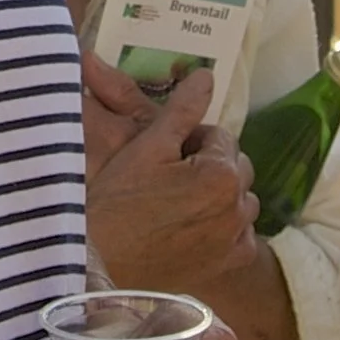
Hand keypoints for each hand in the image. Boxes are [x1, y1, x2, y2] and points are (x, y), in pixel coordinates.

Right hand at [85, 65, 262, 295]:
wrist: (98, 263)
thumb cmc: (117, 202)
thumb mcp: (147, 147)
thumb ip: (183, 109)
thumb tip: (206, 75)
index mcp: (222, 173)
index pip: (218, 137)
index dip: (188, 142)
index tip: (162, 158)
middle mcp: (238, 207)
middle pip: (234, 167)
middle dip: (208, 165)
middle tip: (167, 180)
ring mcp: (234, 239)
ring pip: (239, 200)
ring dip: (219, 196)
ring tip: (177, 204)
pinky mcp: (226, 265)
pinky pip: (240, 235)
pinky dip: (225, 229)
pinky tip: (191, 229)